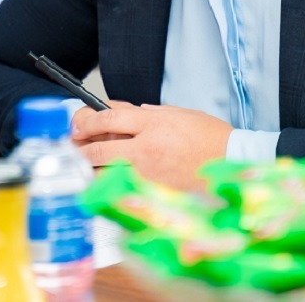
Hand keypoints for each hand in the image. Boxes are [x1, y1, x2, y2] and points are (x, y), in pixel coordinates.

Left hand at [71, 102, 231, 190]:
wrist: (232, 162)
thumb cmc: (212, 137)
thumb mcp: (182, 113)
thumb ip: (154, 113)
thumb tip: (132, 113)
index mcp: (154, 123)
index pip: (109, 117)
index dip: (87, 119)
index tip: (79, 121)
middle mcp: (147, 146)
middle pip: (99, 146)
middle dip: (79, 145)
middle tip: (72, 143)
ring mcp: (148, 172)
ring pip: (105, 171)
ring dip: (89, 168)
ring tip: (82, 163)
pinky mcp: (153, 190)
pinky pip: (122, 187)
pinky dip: (108, 184)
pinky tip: (102, 181)